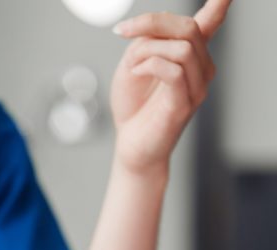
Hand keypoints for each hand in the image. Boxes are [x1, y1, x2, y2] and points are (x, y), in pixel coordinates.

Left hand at [111, 0, 230, 173]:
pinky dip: (150, 66)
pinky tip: (136, 74)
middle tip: (123, 31)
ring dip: (148, 51)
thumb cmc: (133, 107)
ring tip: (132, 66)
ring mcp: (197, 85)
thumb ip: (145, 43)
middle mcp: (200, 67)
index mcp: (190, 55)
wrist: (131, 145)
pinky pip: (174, 71)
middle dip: (153, 22)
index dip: (218, 6)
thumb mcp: (132, 66)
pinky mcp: (186, 103)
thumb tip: (153, 29)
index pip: (209, 24)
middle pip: (188, 27)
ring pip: (182, 47)